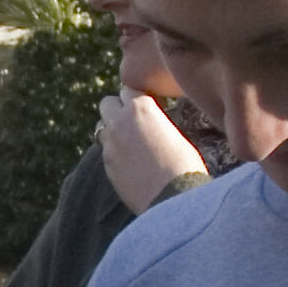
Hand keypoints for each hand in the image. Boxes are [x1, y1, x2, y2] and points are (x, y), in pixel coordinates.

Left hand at [98, 91, 211, 212]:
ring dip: (112, 129)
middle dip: (118, 108)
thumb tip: (151, 122)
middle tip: (134, 121)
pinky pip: (106, 150)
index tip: (149, 105)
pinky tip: (130, 163)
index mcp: (141, 107)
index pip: (130, 89)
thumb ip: (156, 121)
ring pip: (102, 126)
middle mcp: (120, 121)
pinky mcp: (106, 164)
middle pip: (107, 103)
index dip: (139, 98)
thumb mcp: (175, 133)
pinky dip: (114, 151)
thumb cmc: (185, 164)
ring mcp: (110, 143)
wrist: (173, 197)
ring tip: (130, 142)